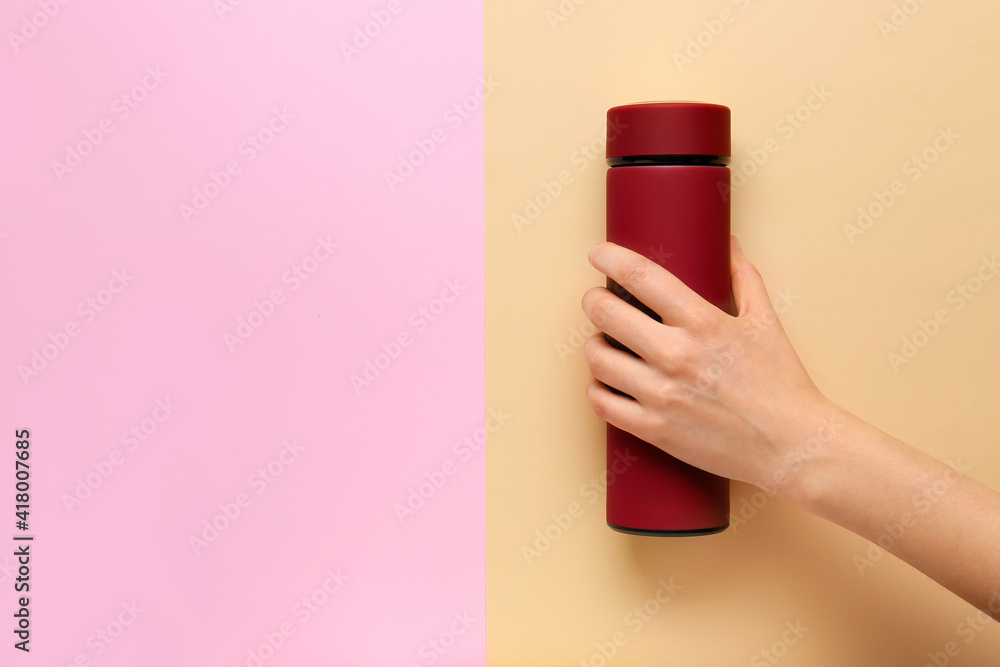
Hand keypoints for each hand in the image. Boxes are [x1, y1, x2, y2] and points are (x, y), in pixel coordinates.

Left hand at [581, 237, 830, 494]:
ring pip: (598, 359)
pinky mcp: (654, 430)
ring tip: (604, 343)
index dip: (611, 259)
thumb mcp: (766, 322)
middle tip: (596, 300)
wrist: (791, 446)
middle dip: (594, 301)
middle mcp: (676, 356)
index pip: (642, 277)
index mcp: (703, 323)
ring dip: (594, 346)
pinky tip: (607, 382)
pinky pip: (602, 403)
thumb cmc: (781, 384)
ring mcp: (661, 395)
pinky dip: (598, 389)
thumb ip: (744, 278)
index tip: (598, 255)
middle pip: (607, 314)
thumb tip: (730, 245)